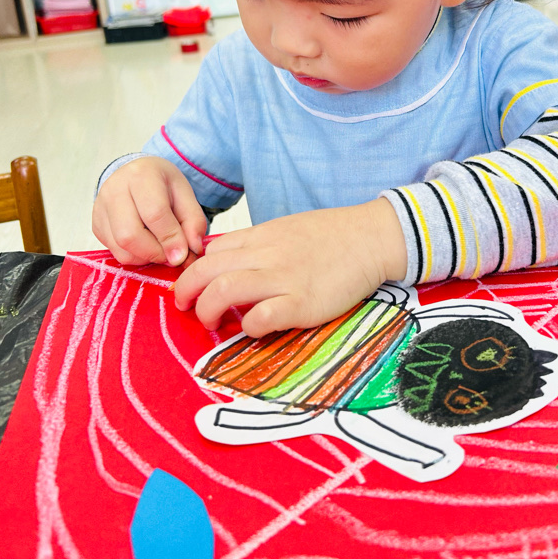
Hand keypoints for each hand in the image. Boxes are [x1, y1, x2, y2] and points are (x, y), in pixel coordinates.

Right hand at [92, 156, 206, 266]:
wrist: (137, 174)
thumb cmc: (162, 184)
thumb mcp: (185, 194)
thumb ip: (194, 222)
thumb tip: (191, 250)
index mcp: (141, 176)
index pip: (154, 214)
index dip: (170, 239)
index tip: (183, 255)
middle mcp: (114, 190)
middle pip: (130, 235)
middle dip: (155, 253)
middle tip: (172, 255)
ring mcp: (101, 209)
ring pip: (121, 248)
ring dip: (145, 257)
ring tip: (161, 248)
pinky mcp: (96, 225)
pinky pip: (115, 252)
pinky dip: (135, 256)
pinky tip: (146, 244)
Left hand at [174, 198, 407, 336]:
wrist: (371, 238)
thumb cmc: (331, 236)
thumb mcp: (286, 229)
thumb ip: (256, 244)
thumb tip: (225, 259)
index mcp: (261, 237)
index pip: (210, 252)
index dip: (194, 271)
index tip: (194, 287)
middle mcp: (266, 255)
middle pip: (206, 271)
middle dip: (186, 292)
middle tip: (186, 307)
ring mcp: (283, 279)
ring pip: (223, 291)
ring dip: (207, 311)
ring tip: (212, 322)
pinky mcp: (302, 303)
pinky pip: (260, 317)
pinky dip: (248, 327)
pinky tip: (253, 329)